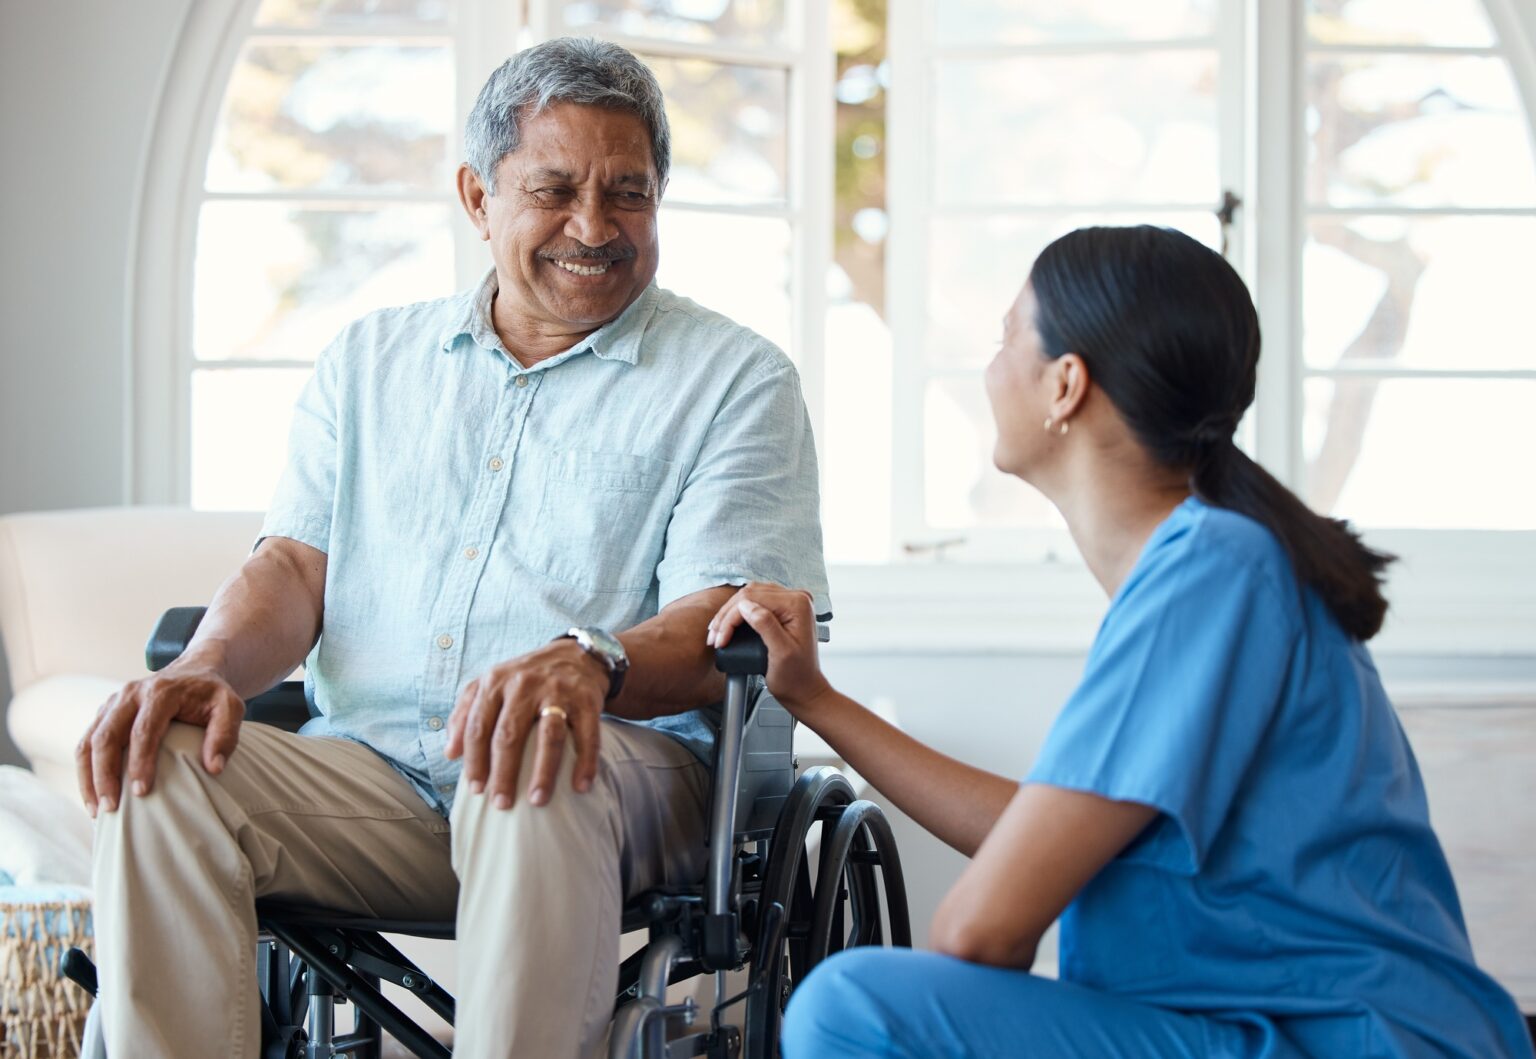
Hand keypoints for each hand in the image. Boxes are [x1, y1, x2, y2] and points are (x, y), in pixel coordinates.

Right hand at [76, 665, 244, 816]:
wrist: (194, 671)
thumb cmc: (212, 695)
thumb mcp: (230, 707)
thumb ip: (225, 735)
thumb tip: (213, 767)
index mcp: (160, 692)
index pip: (143, 730)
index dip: (140, 762)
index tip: (140, 792)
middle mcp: (130, 695)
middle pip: (106, 736)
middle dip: (104, 775)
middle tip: (110, 809)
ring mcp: (113, 703)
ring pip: (89, 741)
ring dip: (89, 777)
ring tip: (98, 811)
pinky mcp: (104, 714)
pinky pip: (85, 743)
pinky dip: (85, 771)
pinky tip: (93, 797)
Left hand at [445, 639, 604, 808]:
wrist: (576, 655)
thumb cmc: (525, 678)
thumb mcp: (490, 684)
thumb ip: (464, 714)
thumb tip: (450, 753)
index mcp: (495, 682)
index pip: (478, 726)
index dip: (475, 760)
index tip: (477, 790)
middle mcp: (525, 685)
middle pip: (510, 734)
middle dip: (504, 773)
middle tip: (501, 804)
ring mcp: (558, 692)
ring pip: (549, 737)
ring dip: (543, 772)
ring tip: (537, 800)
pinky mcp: (587, 700)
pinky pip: (587, 735)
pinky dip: (585, 762)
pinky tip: (581, 786)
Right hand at [706, 583, 833, 711]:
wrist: (804, 690)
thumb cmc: (796, 677)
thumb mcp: (781, 653)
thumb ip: (765, 625)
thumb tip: (745, 606)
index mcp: (798, 605)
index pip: (754, 598)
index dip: (731, 617)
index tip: (721, 638)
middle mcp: (796, 598)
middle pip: (750, 594)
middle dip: (727, 615)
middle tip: (714, 636)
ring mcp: (789, 603)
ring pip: (749, 596)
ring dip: (730, 613)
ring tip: (717, 631)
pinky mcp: (782, 610)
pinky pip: (754, 602)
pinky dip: (738, 613)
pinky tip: (728, 624)